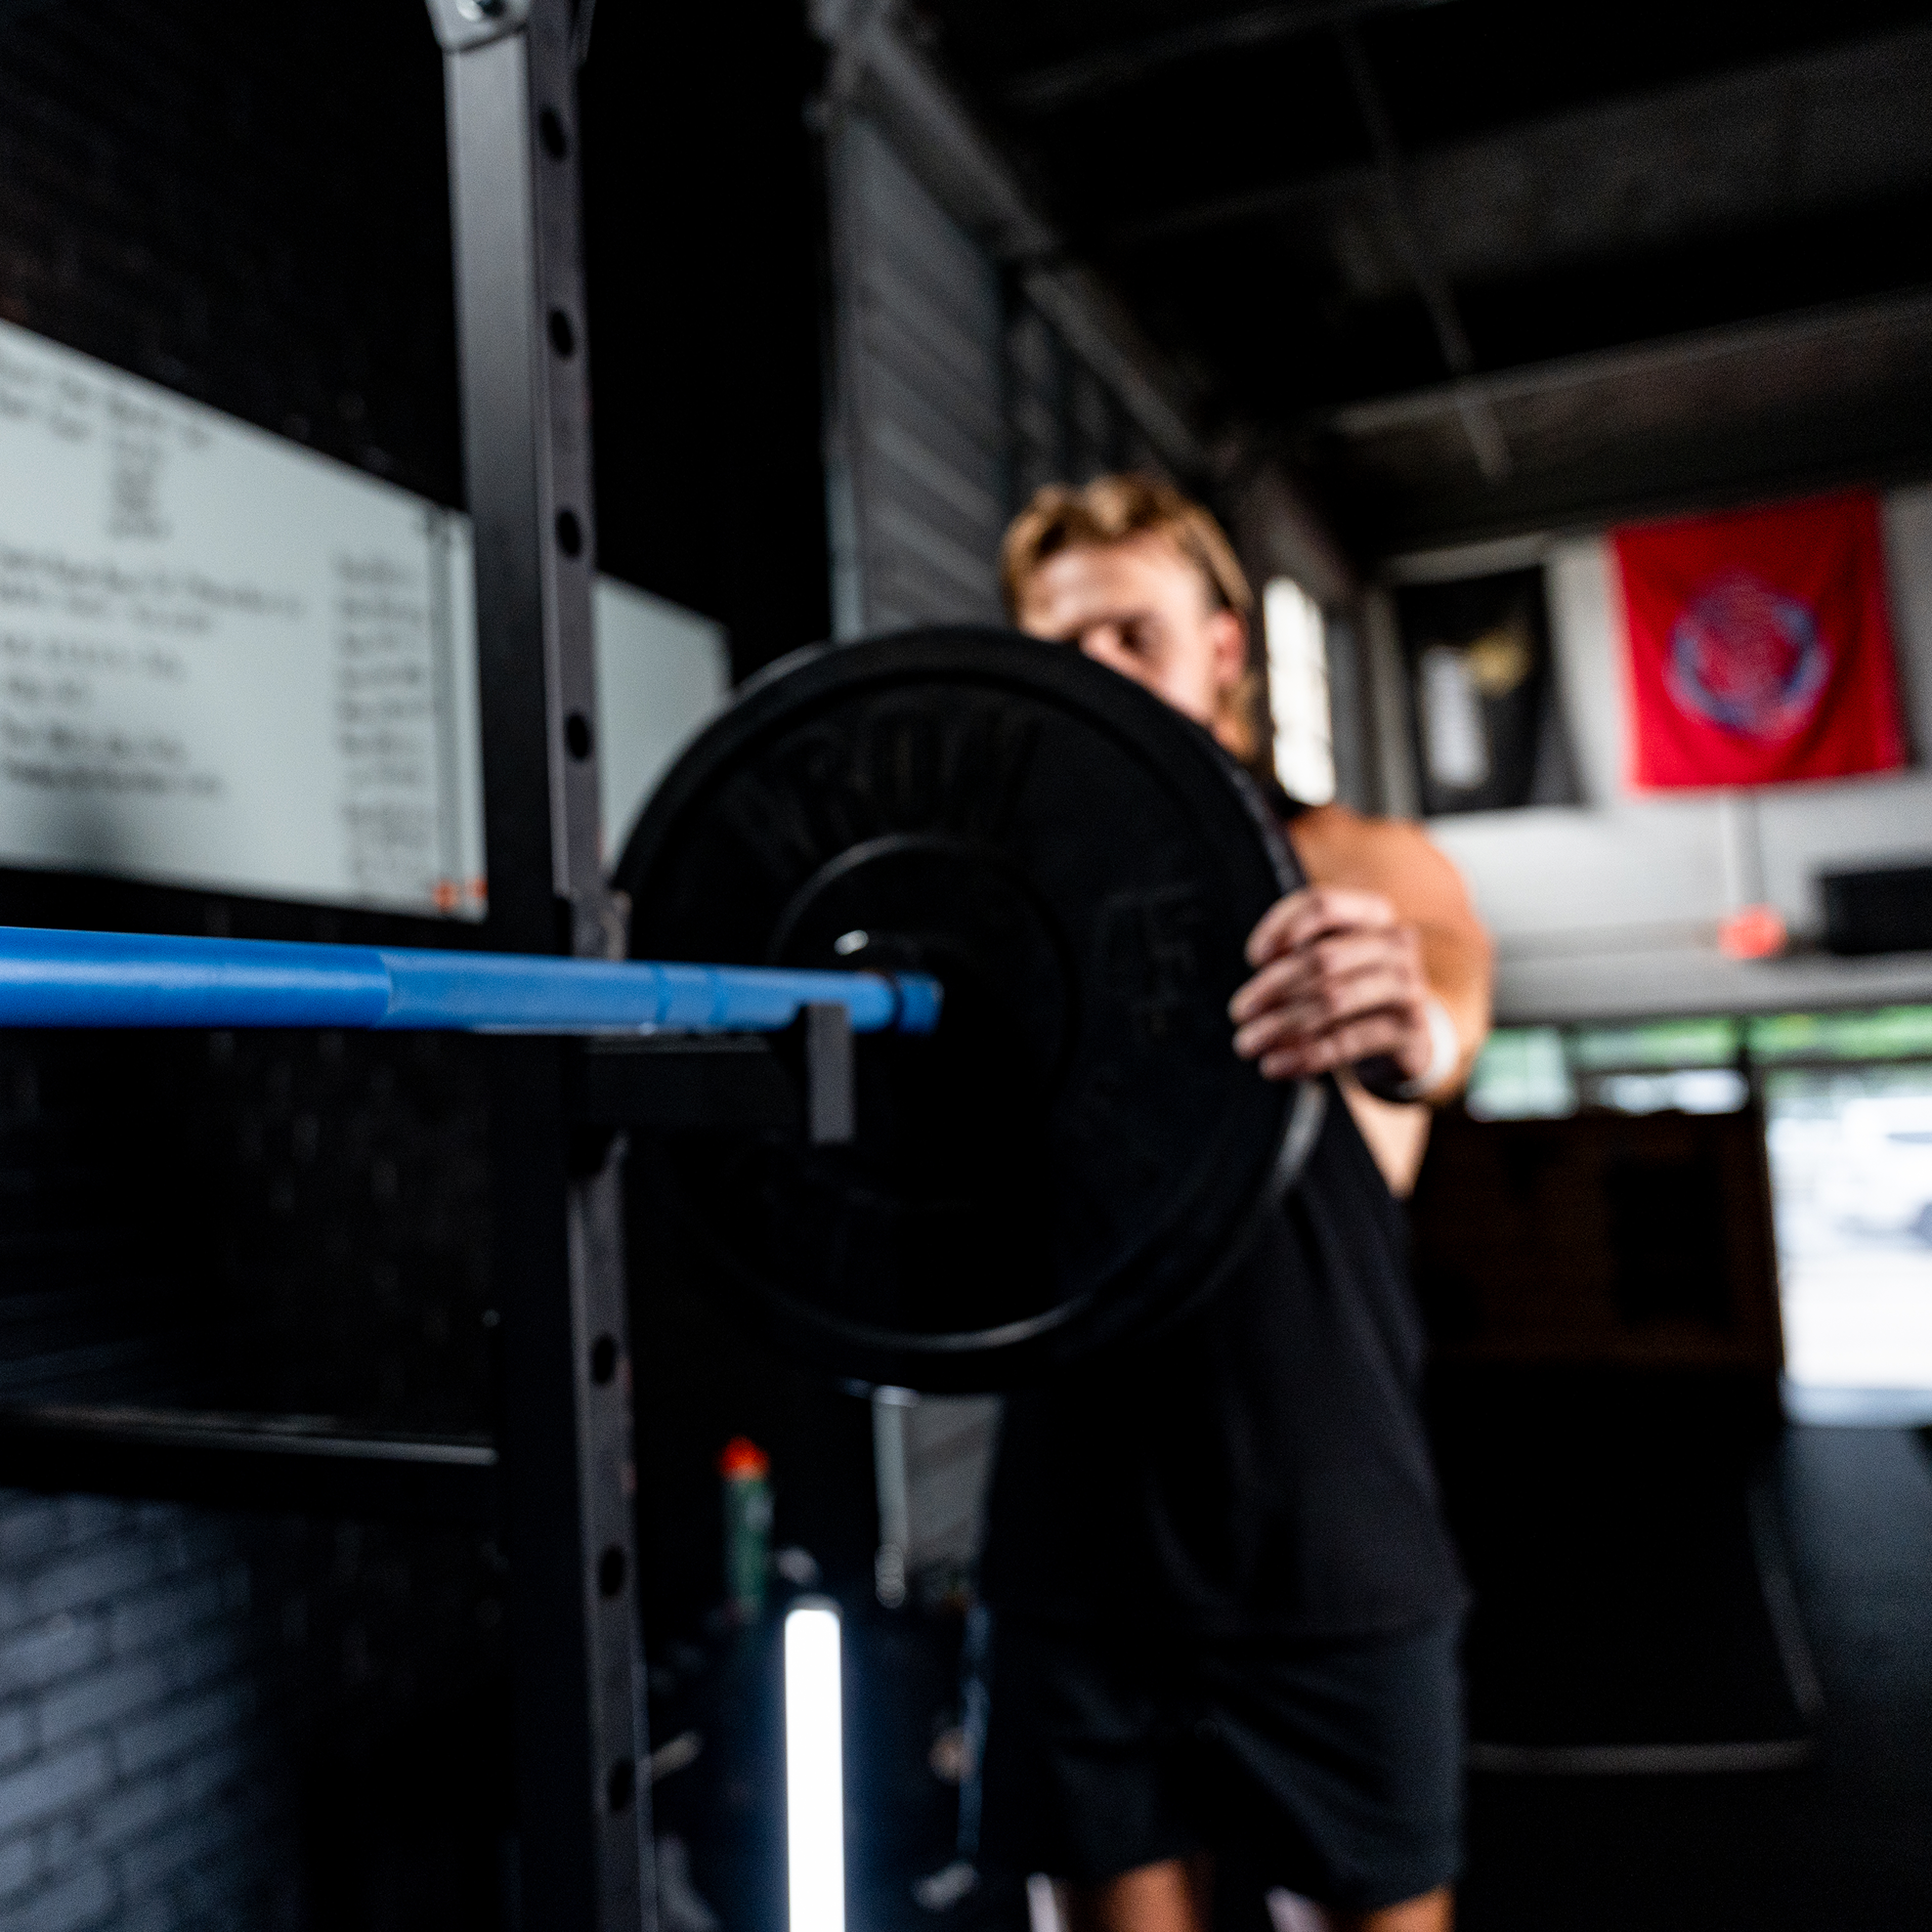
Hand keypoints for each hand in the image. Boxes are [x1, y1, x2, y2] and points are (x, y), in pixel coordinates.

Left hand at [1228, 885, 1437, 1085]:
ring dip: (1281, 1024)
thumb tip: (1259, 974)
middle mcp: (1396, 943)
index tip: (1254, 958)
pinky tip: (1274, 1065)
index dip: (1282, 927)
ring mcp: (1408, 986)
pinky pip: (1348, 1042)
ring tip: (1247, 1043)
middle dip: (1272, 986)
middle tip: (1238, 1012)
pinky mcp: (1409, 1030)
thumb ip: (1296, 956)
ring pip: (1333, 1000)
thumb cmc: (1352, 988)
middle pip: (1322, 957)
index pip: (1322, 905)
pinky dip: (1304, 1055)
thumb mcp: (1330, 962)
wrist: (1404, 1038)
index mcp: (1373, 914)